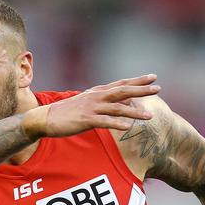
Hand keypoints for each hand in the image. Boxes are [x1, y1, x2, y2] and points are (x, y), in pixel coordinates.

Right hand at [22, 74, 160, 139]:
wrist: (46, 118)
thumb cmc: (67, 112)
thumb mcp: (86, 102)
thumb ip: (102, 101)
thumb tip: (118, 101)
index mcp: (97, 92)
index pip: (121, 84)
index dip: (137, 80)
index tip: (153, 77)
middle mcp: (96, 96)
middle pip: (123, 91)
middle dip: (141, 90)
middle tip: (158, 88)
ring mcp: (91, 108)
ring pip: (117, 108)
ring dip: (134, 112)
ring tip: (150, 116)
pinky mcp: (86, 120)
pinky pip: (104, 122)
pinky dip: (117, 123)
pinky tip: (128, 127)